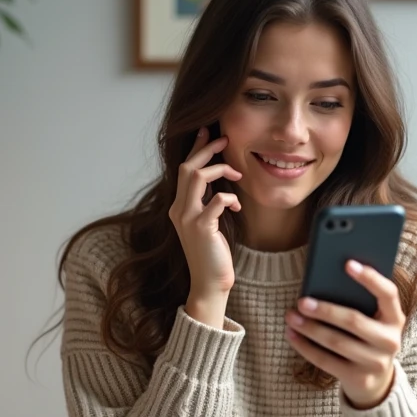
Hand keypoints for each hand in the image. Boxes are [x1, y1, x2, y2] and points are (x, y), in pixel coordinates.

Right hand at [168, 126, 242, 298]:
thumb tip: (219, 183)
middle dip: (207, 149)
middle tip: (225, 140)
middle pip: (188, 167)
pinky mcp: (201, 228)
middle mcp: (178, 210)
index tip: (207, 133)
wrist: (209, 283)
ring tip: (237, 172)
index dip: (195, 149)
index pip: (183, 170)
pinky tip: (238, 204)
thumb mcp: (207, 224)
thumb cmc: (212, 254)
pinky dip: (230, 197)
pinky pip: (217, 200)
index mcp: (179, 207)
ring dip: (220, 169)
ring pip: (198, 177)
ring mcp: (188, 218)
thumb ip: (207, 204)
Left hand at [285, 260, 405, 409]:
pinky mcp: (358, 379)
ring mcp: (375, 362)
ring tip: (291, 317)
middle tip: (302, 301)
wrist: (377, 381)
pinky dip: (306, 347)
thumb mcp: (373, 321)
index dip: (370, 278)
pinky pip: (326, 361)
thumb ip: (360, 303)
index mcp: (395, 318)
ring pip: (337, 343)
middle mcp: (390, 341)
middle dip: (325, 310)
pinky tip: (292, 335)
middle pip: (354, 321)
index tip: (348, 264)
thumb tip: (324, 282)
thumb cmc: (368, 338)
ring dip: (310, 328)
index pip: (388, 293)